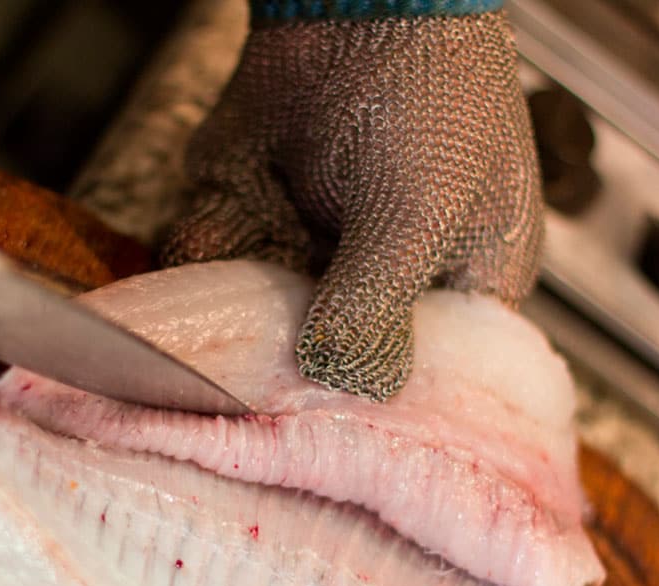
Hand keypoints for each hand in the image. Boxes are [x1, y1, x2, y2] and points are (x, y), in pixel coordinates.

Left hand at [162, 13, 543, 399]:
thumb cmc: (426, 96)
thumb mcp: (418, 216)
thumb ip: (373, 310)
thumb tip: (339, 384)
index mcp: (455, 289)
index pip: (417, 380)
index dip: (370, 401)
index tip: (322, 416)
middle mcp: (379, 279)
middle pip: (327, 355)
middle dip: (285, 354)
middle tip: (257, 359)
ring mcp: (311, 246)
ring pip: (256, 313)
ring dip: (233, 301)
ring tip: (247, 257)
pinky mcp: (253, 213)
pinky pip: (215, 260)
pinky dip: (203, 246)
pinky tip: (219, 210)